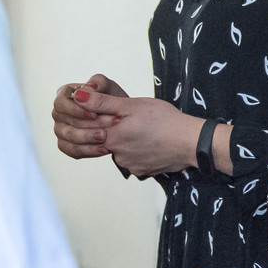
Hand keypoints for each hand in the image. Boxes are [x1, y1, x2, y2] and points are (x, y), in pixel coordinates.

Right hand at [52, 74, 128, 159]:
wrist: (120, 119)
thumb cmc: (112, 99)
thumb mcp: (110, 88)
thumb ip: (100, 83)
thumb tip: (88, 87)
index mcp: (65, 95)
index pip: (60, 103)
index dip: (75, 110)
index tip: (94, 114)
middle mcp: (59, 113)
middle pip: (65, 121)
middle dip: (88, 124)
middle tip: (108, 125)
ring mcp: (61, 130)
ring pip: (68, 137)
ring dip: (88, 138)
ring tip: (105, 137)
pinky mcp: (67, 145)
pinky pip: (72, 151)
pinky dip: (88, 150)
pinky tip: (104, 149)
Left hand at [68, 87, 199, 177]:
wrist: (190, 143)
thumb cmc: (164, 120)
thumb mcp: (132, 105)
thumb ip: (102, 102)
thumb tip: (78, 97)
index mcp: (111, 136)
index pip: (92, 126)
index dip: (102, 114)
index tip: (117, 110)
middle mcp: (116, 154)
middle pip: (107, 138)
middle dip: (117, 127)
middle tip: (137, 119)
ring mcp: (129, 165)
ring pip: (121, 149)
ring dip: (128, 139)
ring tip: (146, 129)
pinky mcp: (142, 170)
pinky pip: (134, 158)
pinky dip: (139, 150)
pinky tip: (152, 142)